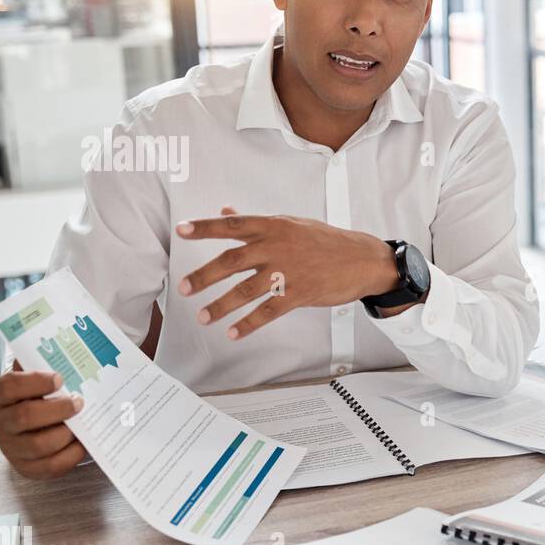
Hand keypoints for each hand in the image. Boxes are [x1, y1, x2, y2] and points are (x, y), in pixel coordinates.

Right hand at [0, 368, 86, 478]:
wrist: (37, 427)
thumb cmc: (43, 396)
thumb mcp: (41, 378)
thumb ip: (48, 365)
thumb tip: (74, 354)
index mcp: (1, 395)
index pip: (9, 386)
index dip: (35, 382)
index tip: (60, 378)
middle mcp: (1, 421)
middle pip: (24, 417)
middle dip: (57, 409)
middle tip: (79, 402)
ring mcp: (11, 446)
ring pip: (37, 444)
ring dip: (65, 434)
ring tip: (82, 425)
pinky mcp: (26, 467)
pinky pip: (50, 465)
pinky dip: (71, 455)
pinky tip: (82, 444)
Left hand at [175, 208, 402, 338]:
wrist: (362, 259)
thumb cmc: (326, 240)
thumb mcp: (292, 223)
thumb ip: (257, 221)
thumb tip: (226, 211)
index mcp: (273, 226)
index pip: (232, 225)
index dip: (205, 228)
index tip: (181, 231)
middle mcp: (277, 247)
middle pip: (232, 261)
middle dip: (204, 276)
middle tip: (183, 288)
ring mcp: (288, 271)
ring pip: (246, 290)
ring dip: (221, 305)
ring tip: (204, 316)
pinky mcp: (299, 294)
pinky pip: (268, 312)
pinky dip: (249, 324)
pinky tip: (234, 332)